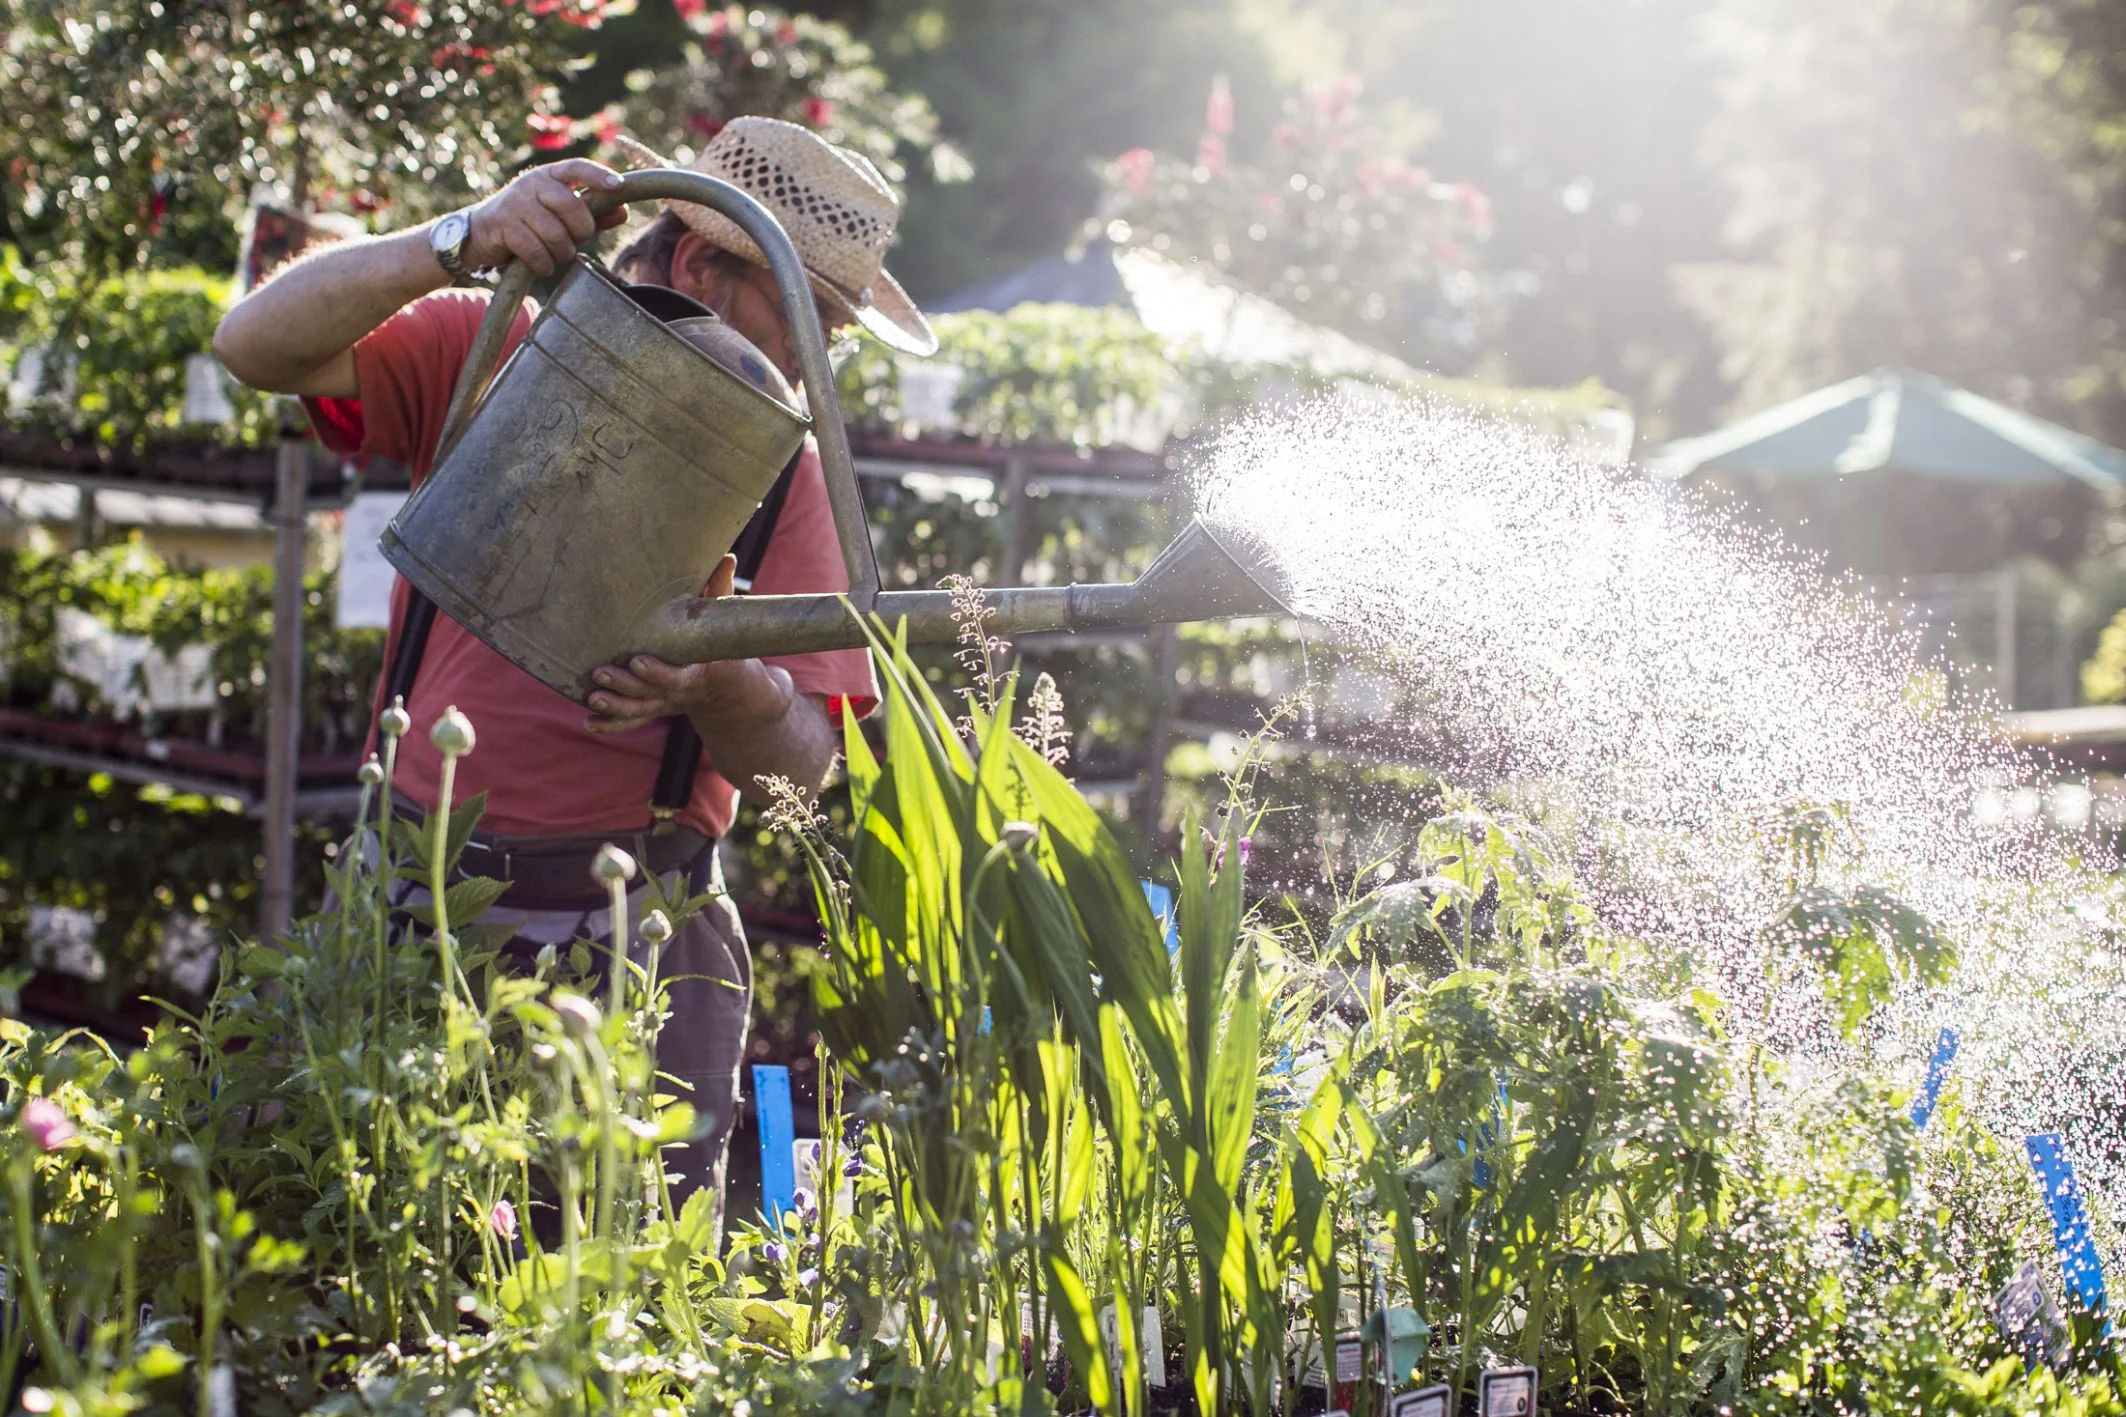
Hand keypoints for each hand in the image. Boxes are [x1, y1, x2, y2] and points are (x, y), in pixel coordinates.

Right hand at [461, 158, 628, 277]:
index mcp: (549, 175)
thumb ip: (592, 214)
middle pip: (571, 207)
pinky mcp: (503, 225)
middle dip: (581, 232)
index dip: (599, 175)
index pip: (577, 167)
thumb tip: (623, 212)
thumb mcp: (560, 214)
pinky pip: (537, 251)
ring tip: (554, 253)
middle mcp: (532, 183)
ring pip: (556, 234)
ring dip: (562, 253)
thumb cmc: (529, 223)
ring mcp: (515, 202)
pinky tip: (540, 264)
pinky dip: (544, 264)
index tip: (619, 186)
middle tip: (575, 241)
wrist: (480, 233)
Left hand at [584, 556, 791, 733]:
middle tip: (600, 673)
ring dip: (614, 706)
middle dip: (624, 686)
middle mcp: (678, 693)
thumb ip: (720, 592)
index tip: (636, 660)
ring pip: (638, 710)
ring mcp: (664, 704)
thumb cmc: (722, 647)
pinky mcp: (654, 709)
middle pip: (649, 694)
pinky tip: (589, 722)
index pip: (676, 677)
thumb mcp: (724, 623)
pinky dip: (611, 724)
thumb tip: (727, 557)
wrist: (730, 690)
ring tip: (593, 697)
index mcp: (697, 673)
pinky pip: (632, 721)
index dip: (656, 673)